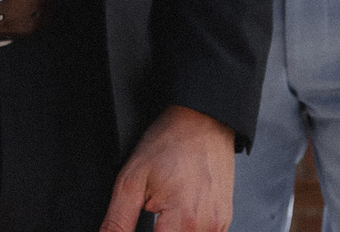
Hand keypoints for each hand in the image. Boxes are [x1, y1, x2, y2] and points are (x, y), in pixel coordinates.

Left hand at [100, 105, 233, 231]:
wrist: (204, 119)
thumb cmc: (171, 142)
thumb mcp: (131, 181)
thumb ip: (116, 223)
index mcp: (184, 220)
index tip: (126, 227)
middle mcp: (207, 227)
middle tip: (147, 211)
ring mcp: (218, 225)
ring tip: (160, 213)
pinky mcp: (223, 221)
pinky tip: (174, 216)